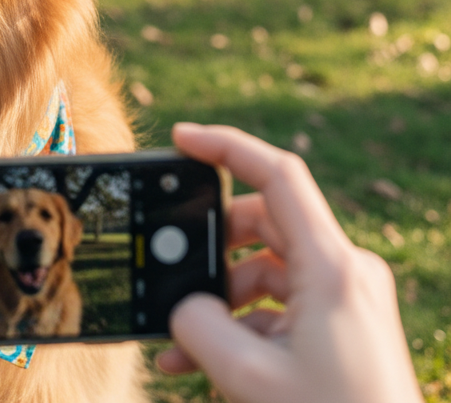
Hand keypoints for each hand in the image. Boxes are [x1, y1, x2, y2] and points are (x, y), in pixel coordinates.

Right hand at [158, 123, 421, 402]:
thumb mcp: (249, 378)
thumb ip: (198, 327)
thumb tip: (182, 306)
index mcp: (332, 267)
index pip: (277, 175)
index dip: (225, 146)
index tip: (181, 138)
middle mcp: (345, 271)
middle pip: (263, 223)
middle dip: (210, 248)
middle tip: (171, 269)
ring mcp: (346, 298)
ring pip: (267, 268)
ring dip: (220, 296)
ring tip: (182, 341)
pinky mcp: (342, 325)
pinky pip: (280, 304)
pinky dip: (241, 322)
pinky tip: (203, 359)